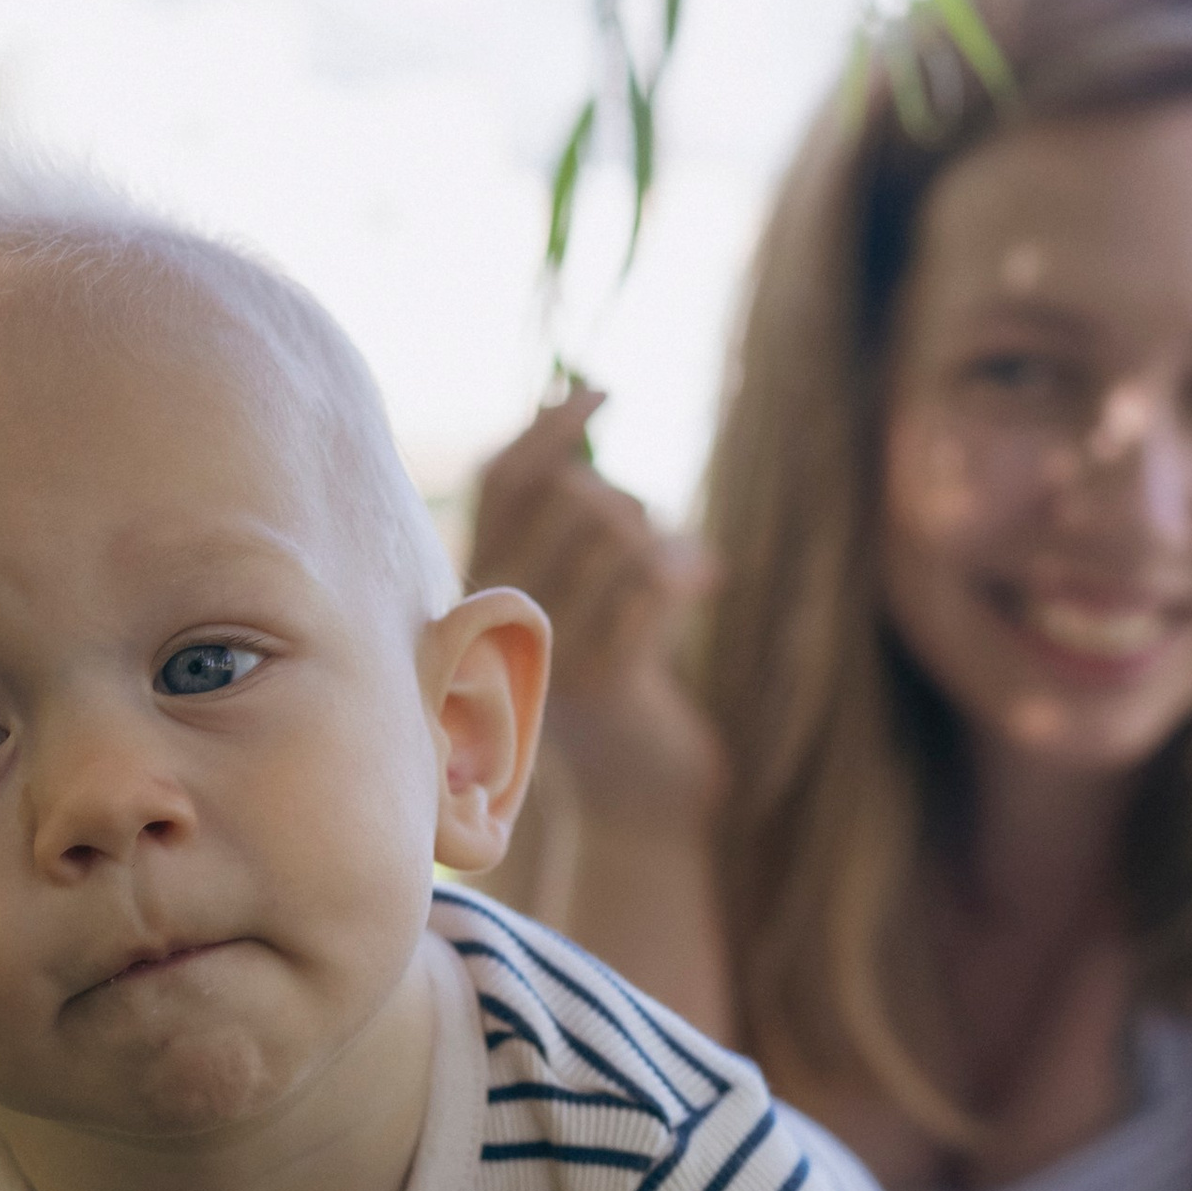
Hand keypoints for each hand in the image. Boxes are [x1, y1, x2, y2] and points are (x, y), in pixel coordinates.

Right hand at [469, 386, 723, 826]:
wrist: (636, 798)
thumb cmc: (619, 688)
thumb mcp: (586, 597)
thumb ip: (575, 526)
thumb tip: (583, 408)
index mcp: (482, 587)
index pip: (501, 481)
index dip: (550, 430)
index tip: (604, 393)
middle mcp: (500, 617)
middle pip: (573, 499)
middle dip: (632, 504)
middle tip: (661, 545)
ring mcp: (549, 650)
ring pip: (618, 536)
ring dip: (667, 542)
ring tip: (691, 571)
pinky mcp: (604, 681)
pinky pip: (650, 584)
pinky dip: (688, 569)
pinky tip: (709, 580)